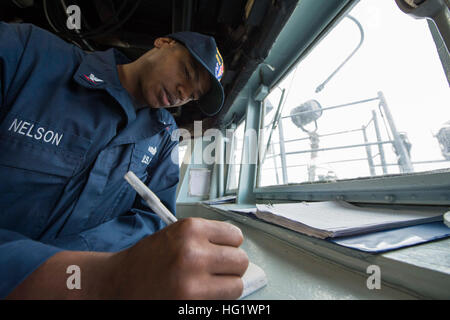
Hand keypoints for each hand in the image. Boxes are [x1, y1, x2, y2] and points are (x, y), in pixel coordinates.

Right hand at [110, 217, 248, 298]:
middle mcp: (194, 253)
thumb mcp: (176, 235)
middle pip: (240, 261)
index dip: (230, 245)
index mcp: (190, 229)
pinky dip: (215, 300)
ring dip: (225, 285)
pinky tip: (199, 293)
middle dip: (230, 266)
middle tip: (216, 269)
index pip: (235, 236)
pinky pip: (221, 303)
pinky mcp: (191, 304)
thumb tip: (236, 248)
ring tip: (207, 283)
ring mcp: (193, 282)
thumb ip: (206, 238)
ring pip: (236, 285)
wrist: (119, 282)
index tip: (224, 250)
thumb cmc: (147, 259)